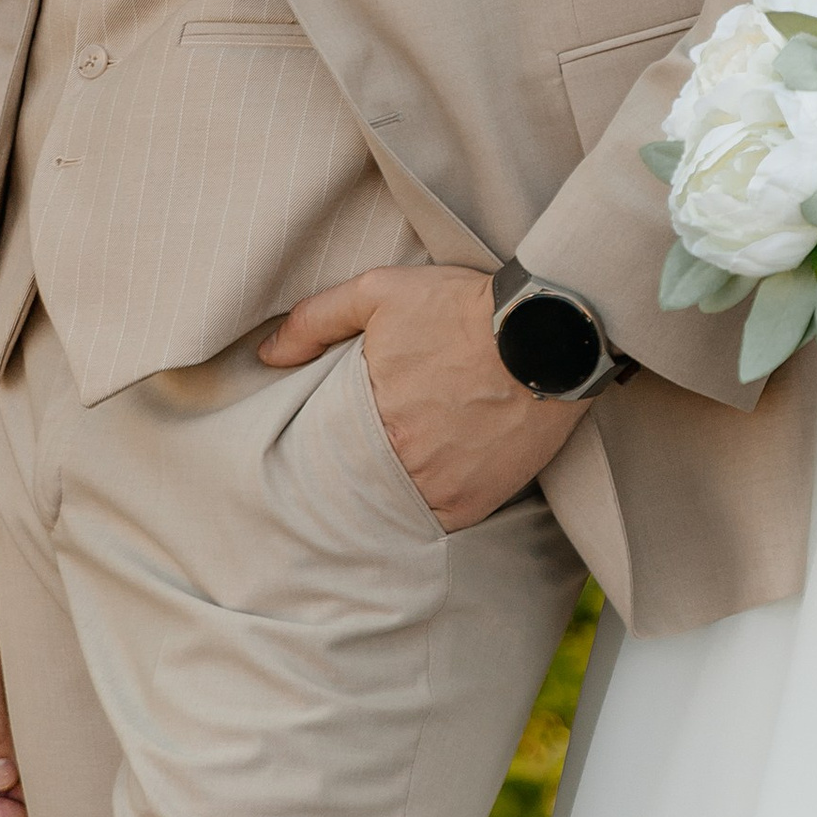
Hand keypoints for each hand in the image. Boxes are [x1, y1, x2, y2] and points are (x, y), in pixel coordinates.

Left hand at [260, 263, 585, 527]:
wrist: (549, 331)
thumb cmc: (463, 309)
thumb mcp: (381, 292)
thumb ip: (316, 319)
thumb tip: (267, 354)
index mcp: (368, 416)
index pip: (324, 452)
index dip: (322, 452)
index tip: (325, 447)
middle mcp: (400, 462)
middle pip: (358, 485)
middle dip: (354, 477)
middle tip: (359, 464)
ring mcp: (440, 488)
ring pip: (394, 509)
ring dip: (390, 496)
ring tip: (396, 475)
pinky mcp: (477, 503)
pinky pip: (438, 524)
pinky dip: (430, 509)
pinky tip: (431, 486)